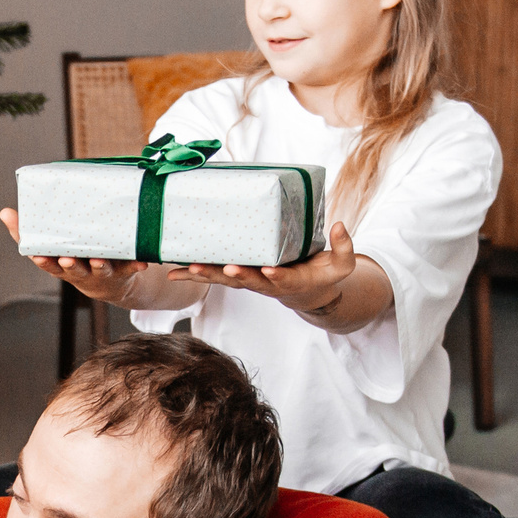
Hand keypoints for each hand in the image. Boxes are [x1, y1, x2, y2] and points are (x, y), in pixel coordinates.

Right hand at [0, 207, 155, 306]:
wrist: (109, 282)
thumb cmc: (74, 257)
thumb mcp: (50, 248)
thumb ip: (27, 232)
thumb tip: (4, 212)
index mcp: (61, 265)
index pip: (48, 264)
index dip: (43, 261)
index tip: (38, 255)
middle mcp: (80, 272)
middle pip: (73, 270)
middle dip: (71, 265)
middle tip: (68, 259)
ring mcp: (101, 273)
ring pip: (99, 271)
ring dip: (99, 266)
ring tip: (100, 260)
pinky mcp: (122, 271)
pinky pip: (129, 269)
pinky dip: (135, 266)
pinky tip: (142, 262)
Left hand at [167, 220, 361, 316]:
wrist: (306, 292)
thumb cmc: (322, 275)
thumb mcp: (341, 265)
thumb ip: (344, 248)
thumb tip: (341, 225)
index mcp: (290, 281)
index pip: (283, 280)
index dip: (277, 276)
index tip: (272, 270)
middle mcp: (265, 283)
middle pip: (247, 281)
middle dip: (235, 275)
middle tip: (225, 269)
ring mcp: (248, 280)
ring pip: (224, 280)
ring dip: (206, 275)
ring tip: (187, 269)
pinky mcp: (237, 275)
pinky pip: (213, 276)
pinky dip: (193, 275)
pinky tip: (173, 272)